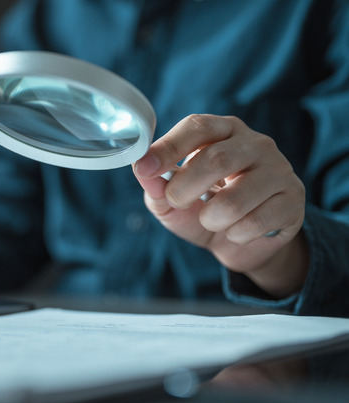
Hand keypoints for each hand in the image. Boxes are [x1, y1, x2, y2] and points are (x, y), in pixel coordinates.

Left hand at [133, 114, 306, 296]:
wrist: (242, 243)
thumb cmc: (203, 209)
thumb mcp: (171, 200)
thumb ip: (156, 186)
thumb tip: (142, 171)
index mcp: (223, 131)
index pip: (197, 126)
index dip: (168, 147)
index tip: (145, 167)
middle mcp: (255, 143)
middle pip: (216, 159)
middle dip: (185, 189)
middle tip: (177, 202)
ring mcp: (279, 169)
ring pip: (234, 199)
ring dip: (211, 219)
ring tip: (213, 220)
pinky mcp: (293, 199)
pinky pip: (254, 223)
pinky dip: (235, 234)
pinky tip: (239, 231)